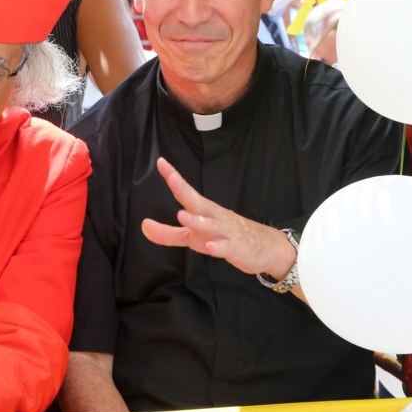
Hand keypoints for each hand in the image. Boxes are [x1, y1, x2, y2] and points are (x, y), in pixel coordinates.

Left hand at [141, 157, 295, 279]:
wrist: (268, 247)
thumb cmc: (226, 237)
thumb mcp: (194, 237)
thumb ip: (168, 233)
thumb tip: (143, 226)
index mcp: (204, 211)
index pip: (186, 192)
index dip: (173, 178)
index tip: (161, 162)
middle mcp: (214, 217)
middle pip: (197, 202)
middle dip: (184, 190)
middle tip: (171, 178)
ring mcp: (226, 232)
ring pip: (211, 225)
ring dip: (197, 220)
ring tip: (182, 215)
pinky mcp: (237, 249)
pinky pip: (227, 247)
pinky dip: (218, 247)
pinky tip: (210, 246)